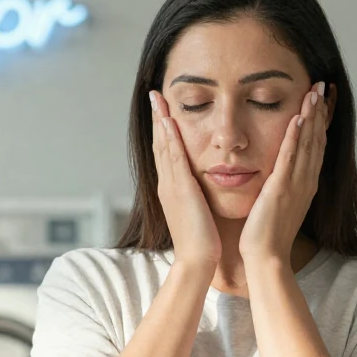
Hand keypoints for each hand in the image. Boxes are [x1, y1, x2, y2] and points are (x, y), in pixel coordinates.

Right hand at [149, 90, 221, 270]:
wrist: (197, 261)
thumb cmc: (202, 241)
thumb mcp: (197, 213)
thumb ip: (196, 198)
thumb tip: (200, 190)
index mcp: (172, 190)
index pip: (166, 153)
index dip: (164, 131)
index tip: (163, 111)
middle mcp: (167, 184)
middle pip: (160, 145)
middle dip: (157, 119)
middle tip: (154, 96)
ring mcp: (170, 186)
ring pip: (163, 146)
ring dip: (160, 121)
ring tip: (158, 99)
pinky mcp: (180, 190)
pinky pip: (174, 158)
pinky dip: (170, 138)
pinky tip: (169, 121)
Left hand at [239, 81, 331, 262]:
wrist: (266, 257)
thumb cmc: (266, 235)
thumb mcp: (278, 204)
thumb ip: (281, 186)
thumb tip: (279, 174)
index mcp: (305, 184)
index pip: (315, 146)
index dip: (320, 121)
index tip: (321, 100)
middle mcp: (305, 181)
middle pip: (316, 139)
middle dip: (320, 111)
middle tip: (322, 86)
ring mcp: (296, 184)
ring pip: (307, 143)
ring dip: (312, 116)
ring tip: (314, 91)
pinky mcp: (282, 188)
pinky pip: (290, 157)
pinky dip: (296, 136)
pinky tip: (299, 117)